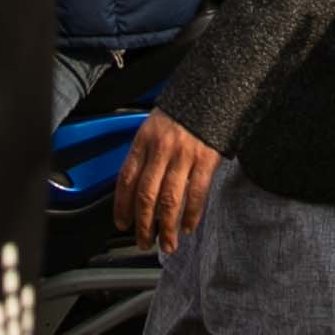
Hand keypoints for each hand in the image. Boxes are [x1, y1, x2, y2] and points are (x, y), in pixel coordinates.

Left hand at [113, 109, 221, 250]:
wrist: (211, 89)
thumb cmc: (182, 112)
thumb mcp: (154, 127)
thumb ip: (146, 154)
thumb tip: (136, 190)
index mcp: (144, 140)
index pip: (126, 179)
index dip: (122, 206)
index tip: (122, 224)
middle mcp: (161, 149)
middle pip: (146, 196)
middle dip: (143, 225)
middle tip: (144, 242)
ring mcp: (184, 154)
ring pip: (169, 200)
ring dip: (167, 228)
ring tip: (168, 245)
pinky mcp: (207, 158)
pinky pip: (196, 193)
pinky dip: (191, 214)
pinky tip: (188, 227)